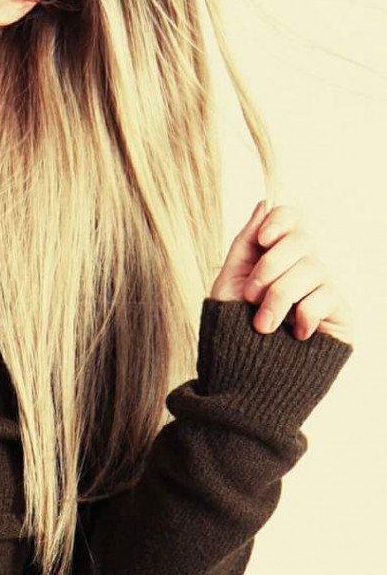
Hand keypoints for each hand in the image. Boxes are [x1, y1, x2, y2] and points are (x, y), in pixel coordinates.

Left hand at [209, 201, 354, 345]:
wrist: (245, 371)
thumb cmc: (234, 324)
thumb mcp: (231, 279)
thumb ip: (247, 242)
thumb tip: (263, 203)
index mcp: (278, 254)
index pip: (294, 218)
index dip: (281, 220)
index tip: (262, 239)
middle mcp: (305, 266)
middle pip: (301, 240)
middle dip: (269, 267)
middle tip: (249, 296)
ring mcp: (324, 288)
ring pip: (312, 268)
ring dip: (278, 298)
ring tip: (261, 324)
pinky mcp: (341, 313)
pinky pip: (326, 297)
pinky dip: (302, 315)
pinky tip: (293, 333)